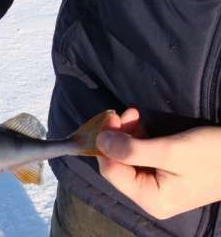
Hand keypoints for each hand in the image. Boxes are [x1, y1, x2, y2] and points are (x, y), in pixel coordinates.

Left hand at [96, 108, 220, 218]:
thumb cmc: (212, 155)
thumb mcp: (172, 151)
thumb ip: (132, 149)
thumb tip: (99, 141)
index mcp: (149, 198)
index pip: (112, 171)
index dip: (104, 143)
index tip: (110, 117)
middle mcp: (148, 195)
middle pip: (117, 164)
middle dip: (116, 136)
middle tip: (123, 112)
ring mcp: (155, 185)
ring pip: (126, 157)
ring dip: (125, 133)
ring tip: (132, 113)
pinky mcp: (161, 173)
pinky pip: (139, 155)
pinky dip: (136, 137)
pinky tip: (139, 122)